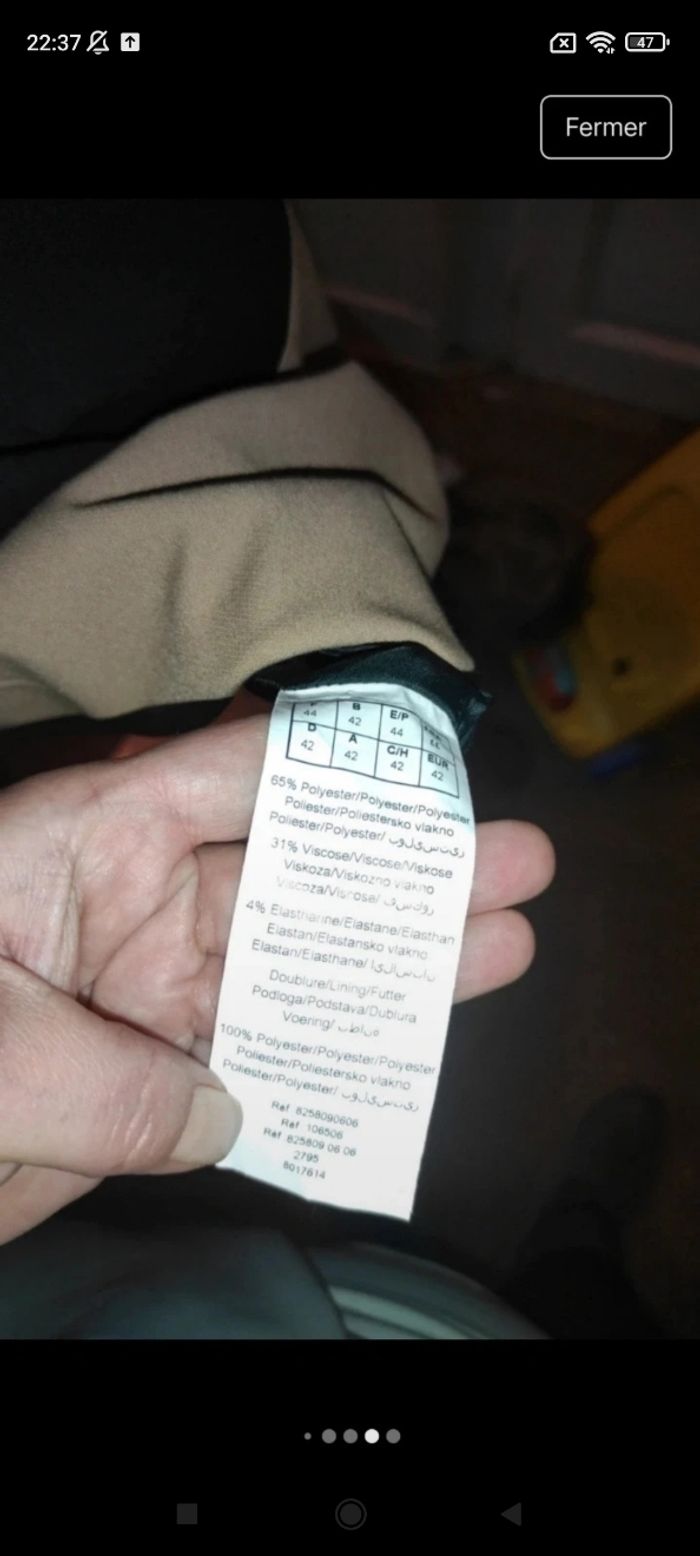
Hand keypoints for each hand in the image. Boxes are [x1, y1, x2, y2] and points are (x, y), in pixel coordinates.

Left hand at [0, 713, 553, 1243]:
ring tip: (505, 941)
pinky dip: (325, 1068)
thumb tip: (217, 1112)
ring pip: (286, 977)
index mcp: (79, 847)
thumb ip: (104, 1082)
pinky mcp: (139, 1091)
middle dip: (396, 873)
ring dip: (390, 966)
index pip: (222, 780)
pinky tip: (406, 1053)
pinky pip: (251, 1071)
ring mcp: (139, 1004)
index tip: (426, 772)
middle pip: (283, 880)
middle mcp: (124, 911)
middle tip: (511, 860)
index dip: (327, 772)